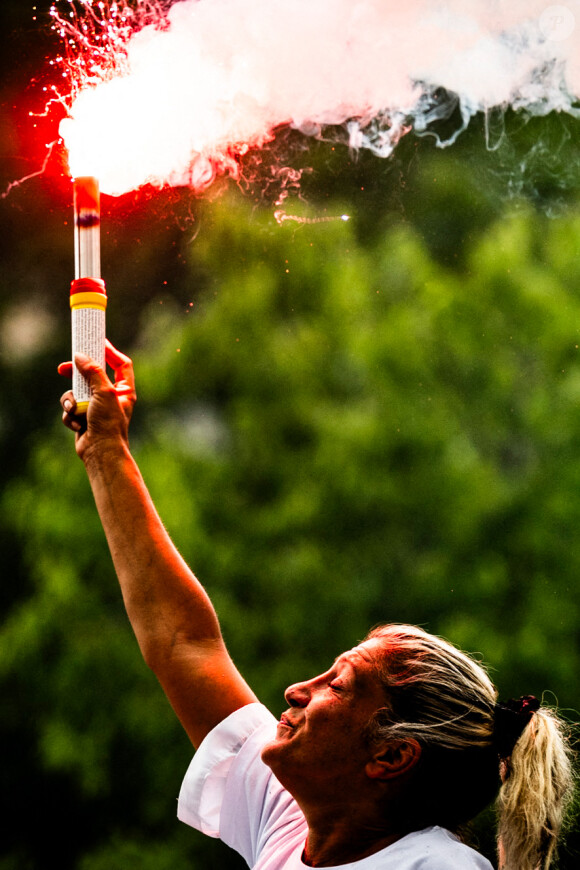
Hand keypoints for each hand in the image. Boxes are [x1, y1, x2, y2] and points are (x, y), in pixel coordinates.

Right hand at [58, 340, 135, 461]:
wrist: (100, 452)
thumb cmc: (108, 423)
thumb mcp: (104, 392)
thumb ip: (93, 372)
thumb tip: (80, 356)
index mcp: (124, 390)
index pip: (120, 364)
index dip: (110, 352)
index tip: (96, 341)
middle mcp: (111, 397)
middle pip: (92, 376)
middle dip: (77, 374)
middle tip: (64, 368)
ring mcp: (96, 408)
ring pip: (76, 392)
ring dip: (72, 401)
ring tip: (75, 410)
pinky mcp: (83, 417)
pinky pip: (70, 408)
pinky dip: (71, 415)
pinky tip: (77, 425)